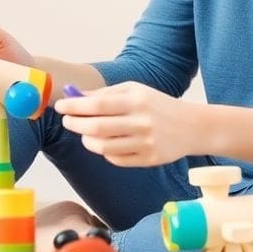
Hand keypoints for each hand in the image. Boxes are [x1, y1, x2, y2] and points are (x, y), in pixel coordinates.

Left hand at [54, 81, 199, 166]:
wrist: (192, 127)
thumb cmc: (157, 105)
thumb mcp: (135, 91)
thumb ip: (105, 94)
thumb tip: (74, 96)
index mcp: (136, 101)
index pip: (97, 105)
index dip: (74, 106)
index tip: (59, 106)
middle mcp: (141, 122)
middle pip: (96, 127)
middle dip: (75, 124)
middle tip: (67, 121)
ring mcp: (145, 144)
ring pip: (103, 147)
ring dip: (87, 141)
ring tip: (85, 134)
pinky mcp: (149, 160)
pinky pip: (116, 159)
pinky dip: (105, 152)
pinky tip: (105, 144)